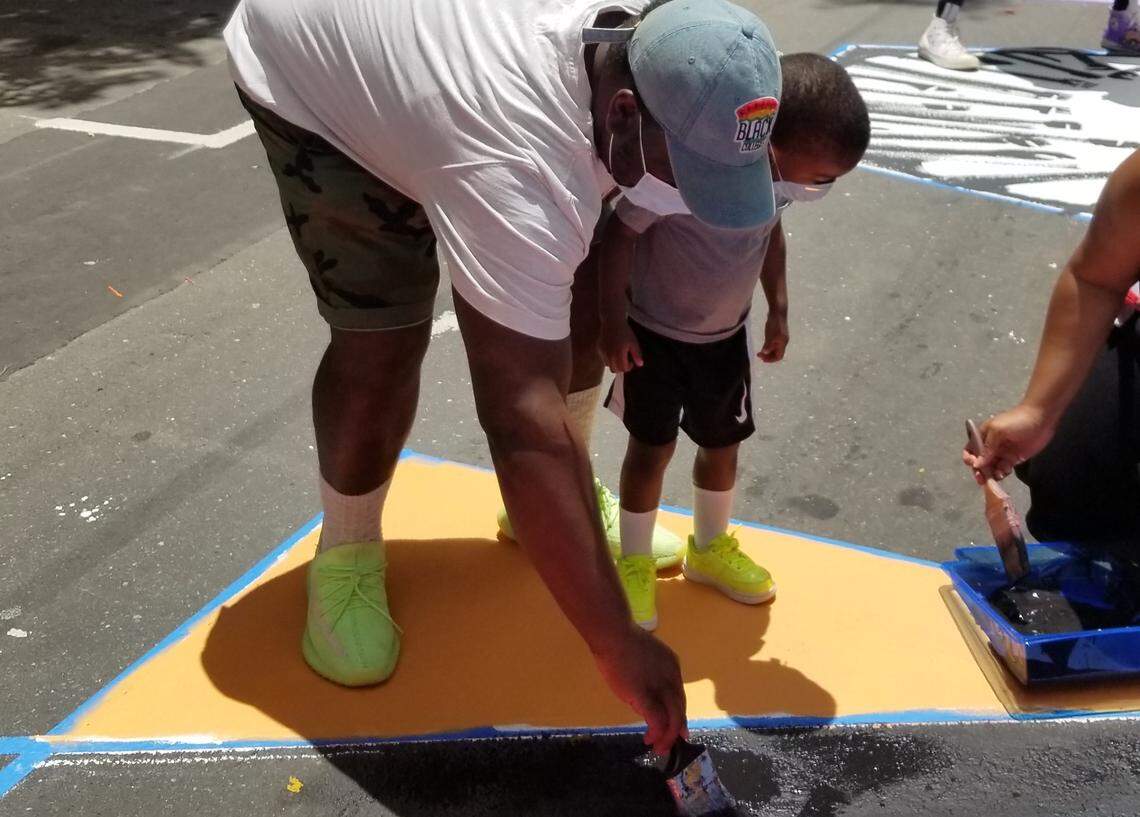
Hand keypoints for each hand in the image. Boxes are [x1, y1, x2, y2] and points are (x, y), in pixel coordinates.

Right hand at [593, 626, 687, 754]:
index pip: (678, 696)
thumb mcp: (644, 656)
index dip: (678, 714)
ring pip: (673, 717)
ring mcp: (659, 686)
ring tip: (657, 746)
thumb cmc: (621, 641)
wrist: (612, 633)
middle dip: (676, 730)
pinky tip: (650, 738)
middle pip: (679, 709)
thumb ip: (649, 675)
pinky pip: (657, 719)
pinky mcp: (644, 694)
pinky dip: (657, 732)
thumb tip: (642, 697)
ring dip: (667, 736)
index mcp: (672, 666)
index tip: (678, 730)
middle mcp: (671, 677)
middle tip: (668, 744)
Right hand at [600, 321, 642, 372]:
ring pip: (608, 365)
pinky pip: (604, 358)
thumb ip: (637, 355)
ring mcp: (603, 352)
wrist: (613, 321)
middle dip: (621, 368)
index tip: (631, 362)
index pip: (623, 369)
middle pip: (615, 370)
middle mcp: (609, 355)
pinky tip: (613, 350)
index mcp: (619, 354)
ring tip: (619, 355)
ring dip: (614, 363)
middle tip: (625, 361)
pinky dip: (608, 358)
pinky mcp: (599, 349)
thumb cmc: (625, 332)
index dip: (628, 367)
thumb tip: (640, 365)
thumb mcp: (634, 343)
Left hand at [758, 313, 787, 362]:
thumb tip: (765, 353)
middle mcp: (783, 341)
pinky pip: (774, 343)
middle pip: (777, 354)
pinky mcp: (778, 333)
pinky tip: (763, 345)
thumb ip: (768, 344)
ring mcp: (781, 337)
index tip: (762, 358)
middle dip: (768, 356)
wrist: (777, 310)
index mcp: (783, 342)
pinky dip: (768, 346)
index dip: (771, 359)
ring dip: (768, 352)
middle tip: (759, 355)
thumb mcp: (770, 334)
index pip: (779, 356)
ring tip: (759, 352)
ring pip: (775, 349)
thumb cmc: (774, 322)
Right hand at [962, 404, 1055, 482]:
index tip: (973, 465)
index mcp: (983, 436)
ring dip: (991, 474)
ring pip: (992, 467)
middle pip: (980, 461)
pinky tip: (1005, 472)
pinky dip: (1002, 473)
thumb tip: (977, 464)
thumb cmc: (1016, 420)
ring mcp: (1002, 452)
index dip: (969, 458)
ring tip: (997, 476)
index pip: (970, 449)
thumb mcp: (998, 431)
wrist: (1041, 419)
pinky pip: (1004, 469)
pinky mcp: (1014, 458)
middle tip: (982, 479)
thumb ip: (987, 448)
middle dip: (979, 470)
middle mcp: (991, 446)